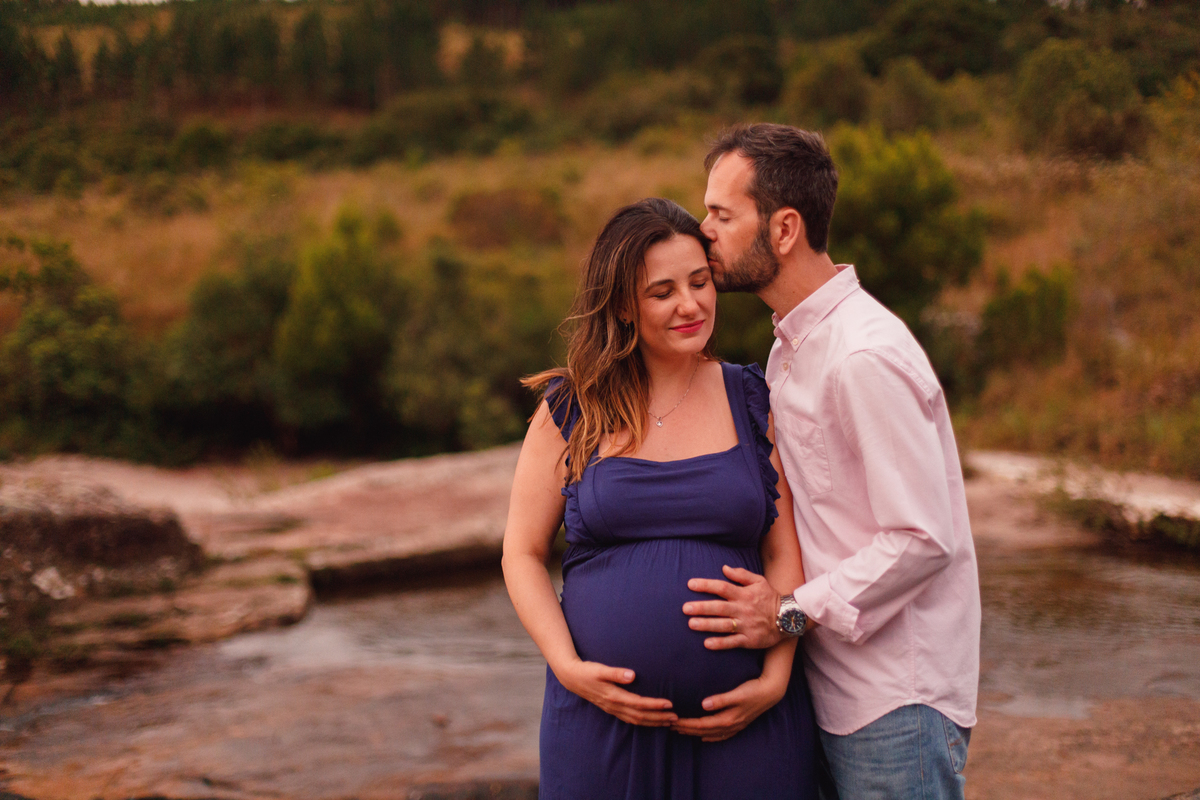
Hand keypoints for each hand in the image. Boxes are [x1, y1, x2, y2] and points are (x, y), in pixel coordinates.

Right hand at [554, 659, 676, 726]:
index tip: (669, 704)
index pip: (639, 703)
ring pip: (636, 720)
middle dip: (659, 718)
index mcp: (614, 696)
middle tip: (676, 718)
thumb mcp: (600, 669)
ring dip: (653, 722)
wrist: (572, 678)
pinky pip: (630, 719)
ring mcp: (613, 709)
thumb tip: (632, 675)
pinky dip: (643, 721)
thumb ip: (616, 672)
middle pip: (640, 716)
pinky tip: (651, 721)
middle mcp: (615, 706)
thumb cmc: (587, 671)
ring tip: (668, 722)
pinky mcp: (612, 708)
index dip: (655, 705)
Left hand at [671, 673, 787, 741]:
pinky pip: (722, 735)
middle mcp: (730, 725)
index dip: (687, 723)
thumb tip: (703, 704)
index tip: (673, 721)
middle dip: (687, 729)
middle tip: (671, 726)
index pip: (701, 724)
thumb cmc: (753, 689)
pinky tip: (705, 738)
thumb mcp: (737, 693)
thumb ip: (721, 699)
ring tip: (682, 731)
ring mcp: (735, 725)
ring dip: (696, 733)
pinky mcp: (739, 723)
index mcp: (728, 718)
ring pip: (711, 734)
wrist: (771, 691)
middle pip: (704, 730)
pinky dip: (711, 737)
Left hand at [682, 565, 783, 649]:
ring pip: (723, 625)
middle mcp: (743, 609)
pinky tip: (707, 644)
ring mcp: (746, 625)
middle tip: (685, 608)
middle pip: (719, 607)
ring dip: (706, 625)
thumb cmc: (770, 598)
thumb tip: (724, 568)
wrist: (788, 618)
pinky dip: (720, 643)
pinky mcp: (749, 640)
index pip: (722, 587)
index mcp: (744, 594)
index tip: (690, 584)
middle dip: (701, 607)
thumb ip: (741, 574)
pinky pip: (733, 642)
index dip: (706, 585)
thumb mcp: (759, 581)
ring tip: (691, 624)